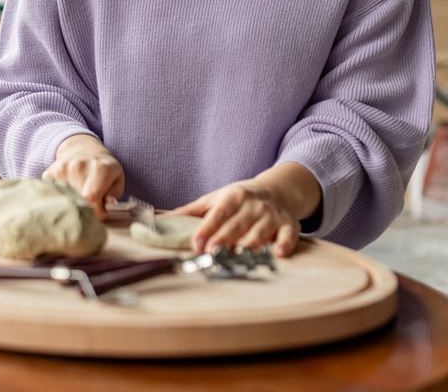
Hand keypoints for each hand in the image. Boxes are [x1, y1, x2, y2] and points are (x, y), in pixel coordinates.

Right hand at [42, 134, 123, 218]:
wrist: (82, 149)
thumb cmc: (103, 168)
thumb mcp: (117, 177)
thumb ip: (114, 193)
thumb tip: (109, 204)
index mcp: (99, 168)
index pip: (93, 200)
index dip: (97, 211)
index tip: (99, 211)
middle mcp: (79, 166)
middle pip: (78, 202)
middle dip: (85, 208)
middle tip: (90, 204)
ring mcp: (62, 169)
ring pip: (66, 201)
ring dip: (73, 204)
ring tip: (79, 195)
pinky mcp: (49, 174)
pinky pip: (54, 196)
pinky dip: (61, 199)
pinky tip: (68, 192)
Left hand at [170, 162, 320, 257]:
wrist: (277, 190)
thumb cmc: (239, 199)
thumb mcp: (214, 199)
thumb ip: (189, 212)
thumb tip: (159, 221)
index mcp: (232, 197)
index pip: (217, 215)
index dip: (206, 230)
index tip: (196, 244)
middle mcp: (252, 205)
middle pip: (236, 225)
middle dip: (224, 240)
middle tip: (212, 254)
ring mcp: (271, 216)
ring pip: (259, 232)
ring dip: (249, 246)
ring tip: (240, 257)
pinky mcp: (288, 225)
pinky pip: (288, 236)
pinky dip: (284, 244)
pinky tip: (277, 254)